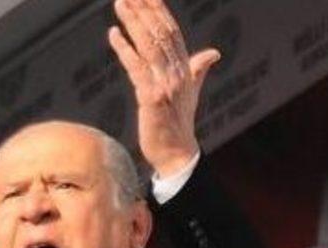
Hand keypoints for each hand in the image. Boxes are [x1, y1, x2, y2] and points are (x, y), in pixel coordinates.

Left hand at [108, 0, 219, 175]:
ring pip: (148, 46)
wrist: (176, 154)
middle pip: (160, 34)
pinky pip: (136, 68)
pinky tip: (114, 34)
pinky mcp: (151, 98)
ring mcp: (165, 85)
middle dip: (144, 11)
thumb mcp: (190, 93)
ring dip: (133, 23)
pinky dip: (124, 49)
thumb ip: (198, 69)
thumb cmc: (179, 124)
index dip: (160, 11)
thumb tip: (213, 53)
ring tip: (120, 4)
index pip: (172, 32)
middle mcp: (178, 73)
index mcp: (186, 69)